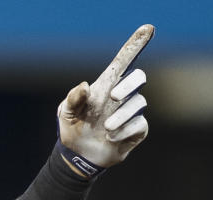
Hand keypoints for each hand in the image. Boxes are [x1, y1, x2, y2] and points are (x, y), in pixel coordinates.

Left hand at [57, 24, 154, 170]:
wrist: (79, 157)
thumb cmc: (73, 129)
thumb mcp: (65, 113)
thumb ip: (72, 98)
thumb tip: (85, 85)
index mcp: (106, 85)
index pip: (123, 61)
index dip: (135, 45)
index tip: (147, 29)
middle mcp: (123, 95)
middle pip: (139, 77)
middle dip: (129, 84)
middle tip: (113, 97)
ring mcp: (132, 112)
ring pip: (138, 103)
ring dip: (120, 116)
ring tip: (105, 128)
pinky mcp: (138, 129)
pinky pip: (139, 125)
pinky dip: (123, 131)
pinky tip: (111, 137)